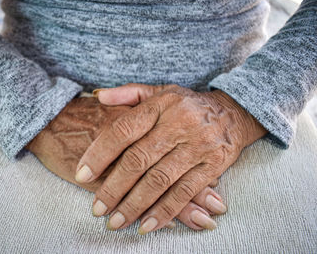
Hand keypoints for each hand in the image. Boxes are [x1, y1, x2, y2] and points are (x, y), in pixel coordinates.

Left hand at [26, 97, 227, 230]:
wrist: (233, 112)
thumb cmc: (187, 104)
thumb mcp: (159, 91)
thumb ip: (128, 93)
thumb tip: (97, 96)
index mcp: (160, 105)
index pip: (123, 130)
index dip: (100, 153)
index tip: (82, 174)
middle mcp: (178, 125)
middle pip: (138, 160)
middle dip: (114, 187)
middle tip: (96, 208)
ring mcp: (197, 146)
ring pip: (159, 180)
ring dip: (135, 205)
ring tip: (115, 222)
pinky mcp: (212, 166)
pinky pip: (185, 192)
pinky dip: (164, 211)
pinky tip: (146, 226)